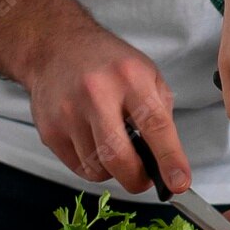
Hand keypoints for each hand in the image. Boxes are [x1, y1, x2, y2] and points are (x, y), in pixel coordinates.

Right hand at [12, 0, 191, 194]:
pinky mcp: (50, 130)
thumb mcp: (146, 72)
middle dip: (137, 179)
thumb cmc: (108, 62)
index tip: (179, 182)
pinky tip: (94, 142)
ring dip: (114, 170)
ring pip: (97, 169)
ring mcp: (68, 113)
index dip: (170, 159)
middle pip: (118, 157)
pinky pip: (78, 168)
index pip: (155, 125)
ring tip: (115, 145)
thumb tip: (169, 158)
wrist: (56, 46)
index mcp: (130, 77)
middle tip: (145, 178)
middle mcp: (96, 94)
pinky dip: (93, 165)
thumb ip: (160, 112)